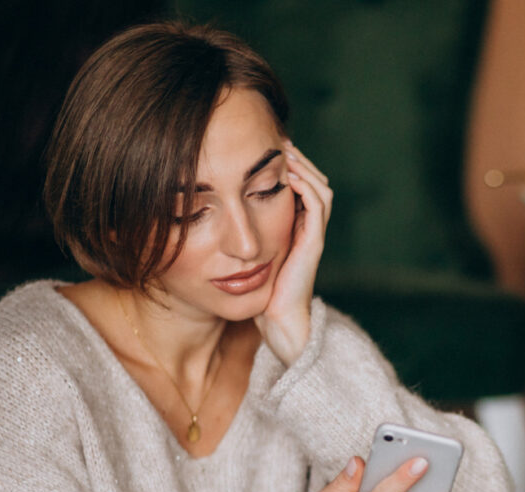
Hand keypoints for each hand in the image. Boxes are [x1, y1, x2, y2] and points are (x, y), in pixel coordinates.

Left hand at [253, 140, 333, 364]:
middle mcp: (307, 227)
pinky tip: (288, 174)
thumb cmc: (257, 290)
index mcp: (294, 227)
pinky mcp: (313, 242)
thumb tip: (204, 205)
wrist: (275, 319)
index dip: (287, 164)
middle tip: (278, 138)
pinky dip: (305, 186)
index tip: (266, 145)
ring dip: (303, 166)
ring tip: (285, 149)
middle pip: (312, 179)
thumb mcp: (244, 252)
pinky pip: (317, 205)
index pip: (299, 185)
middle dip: (297, 158)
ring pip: (319, 187)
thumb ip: (235, 230)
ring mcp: (313, 234)